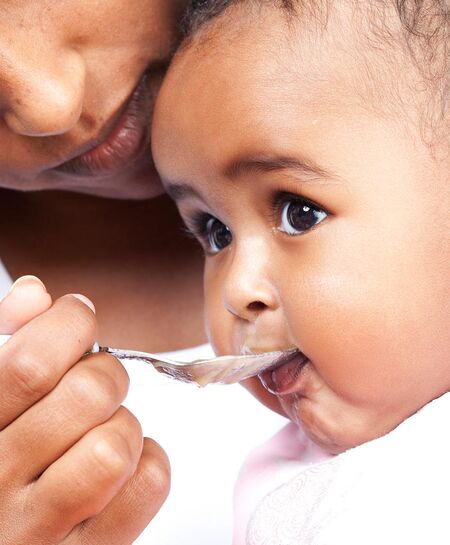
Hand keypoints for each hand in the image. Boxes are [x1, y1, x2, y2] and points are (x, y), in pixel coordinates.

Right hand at [0, 276, 169, 544]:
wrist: (3, 537)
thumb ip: (5, 342)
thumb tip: (34, 293)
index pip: (31, 364)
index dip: (71, 320)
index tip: (78, 314)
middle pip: (88, 395)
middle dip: (106, 371)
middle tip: (94, 381)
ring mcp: (40, 528)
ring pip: (116, 446)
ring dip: (124, 424)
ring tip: (102, 430)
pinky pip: (147, 486)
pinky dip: (149, 461)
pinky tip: (124, 465)